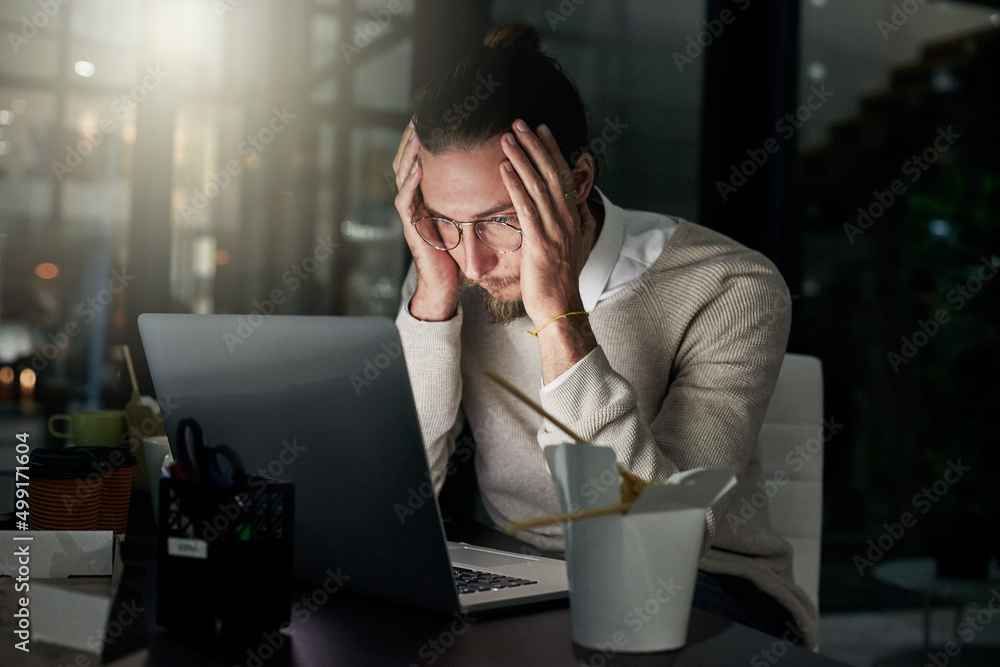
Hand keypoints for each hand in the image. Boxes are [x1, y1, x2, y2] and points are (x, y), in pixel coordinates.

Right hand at [392, 121, 461, 320]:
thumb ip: (477, 196)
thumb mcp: (470, 216)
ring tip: (417, 131)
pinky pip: (406, 200)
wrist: (448, 284)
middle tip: (420, 112)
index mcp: (429, 194)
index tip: (439, 112)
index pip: (424, 157)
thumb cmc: (462, 252)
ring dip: (409, 151)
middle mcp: (416, 199)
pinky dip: (411, 183)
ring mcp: (411, 212)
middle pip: (408, 158)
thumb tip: (503, 170)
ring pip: (402, 174)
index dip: (428, 136)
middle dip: (413, 135)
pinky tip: (419, 167)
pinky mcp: (411, 227)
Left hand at [498, 119, 597, 326]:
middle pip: (552, 172)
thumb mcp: (577, 245)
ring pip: (538, 184)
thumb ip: (578, 222)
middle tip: (520, 123)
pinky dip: (514, 184)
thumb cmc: (562, 278)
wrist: (559, 305)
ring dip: (521, 158)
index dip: (552, 150)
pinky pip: (526, 206)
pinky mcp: (539, 240)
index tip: (541, 129)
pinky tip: (503, 168)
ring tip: (507, 138)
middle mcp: (567, 217)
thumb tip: (580, 206)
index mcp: (574, 216)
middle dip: (535, 145)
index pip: (564, 175)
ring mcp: (555, 228)